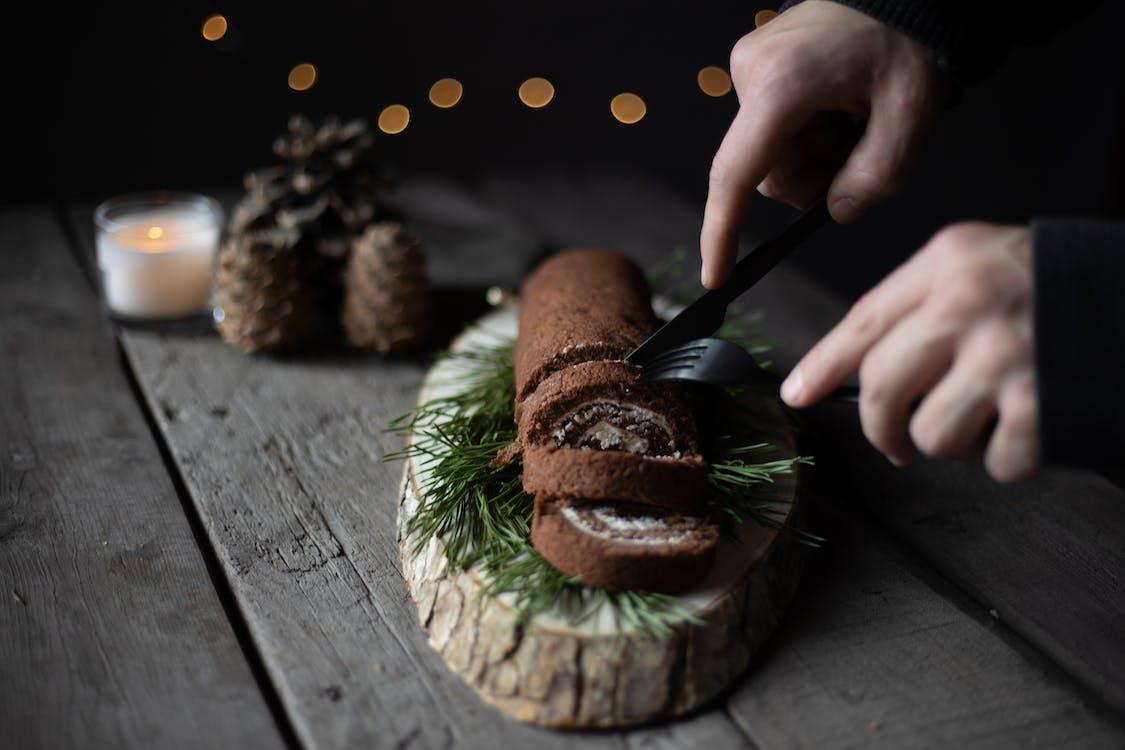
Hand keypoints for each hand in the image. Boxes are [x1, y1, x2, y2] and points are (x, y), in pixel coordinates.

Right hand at [701, 0, 946, 287]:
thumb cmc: (907, 38)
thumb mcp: (912, 113)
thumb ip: (877, 176)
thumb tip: (838, 211)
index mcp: (783, 84)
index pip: (737, 173)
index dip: (722, 230)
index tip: (715, 275)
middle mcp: (752, 73)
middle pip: (766, 171)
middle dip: (813, 176)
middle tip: (859, 150)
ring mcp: (749, 67)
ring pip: (771, 154)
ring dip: (812, 155)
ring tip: (851, 121)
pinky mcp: (754, 66)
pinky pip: (772, 128)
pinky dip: (807, 133)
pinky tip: (835, 107)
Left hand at [781, 223, 1038, 482]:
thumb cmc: (1061, 289)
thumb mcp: (986, 266)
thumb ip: (920, 306)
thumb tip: (845, 371)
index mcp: (951, 261)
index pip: (865, 320)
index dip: (823, 364)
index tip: (796, 394)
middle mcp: (971, 303)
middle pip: (882, 386)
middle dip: (882, 426)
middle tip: (895, 442)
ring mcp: (1007, 356)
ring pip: (930, 433)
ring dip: (956, 440)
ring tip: (993, 413)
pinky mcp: (1044, 407)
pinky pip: (993, 462)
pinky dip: (1010, 457)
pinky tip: (1034, 424)